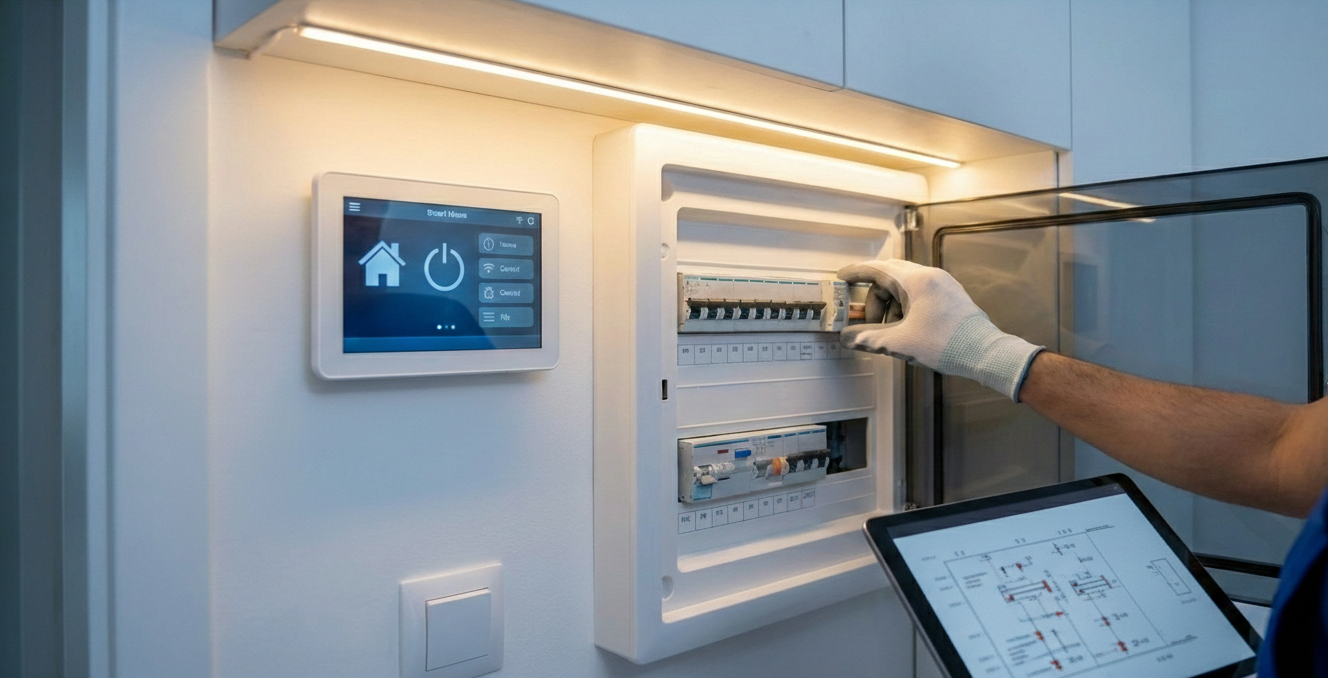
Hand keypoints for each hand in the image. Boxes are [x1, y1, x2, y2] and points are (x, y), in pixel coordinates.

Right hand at [837, 259, 1042, 401]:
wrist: (986, 354)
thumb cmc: (947, 344)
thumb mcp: (900, 343)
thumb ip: (869, 338)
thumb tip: (847, 338)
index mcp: (917, 281)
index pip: (878, 269)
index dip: (856, 273)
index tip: (842, 277)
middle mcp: (930, 276)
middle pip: (890, 278)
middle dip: (873, 300)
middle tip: (865, 321)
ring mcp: (942, 285)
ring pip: (904, 288)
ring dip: (890, 308)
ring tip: (889, 333)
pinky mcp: (949, 296)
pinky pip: (918, 295)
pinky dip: (905, 309)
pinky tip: (905, 330)